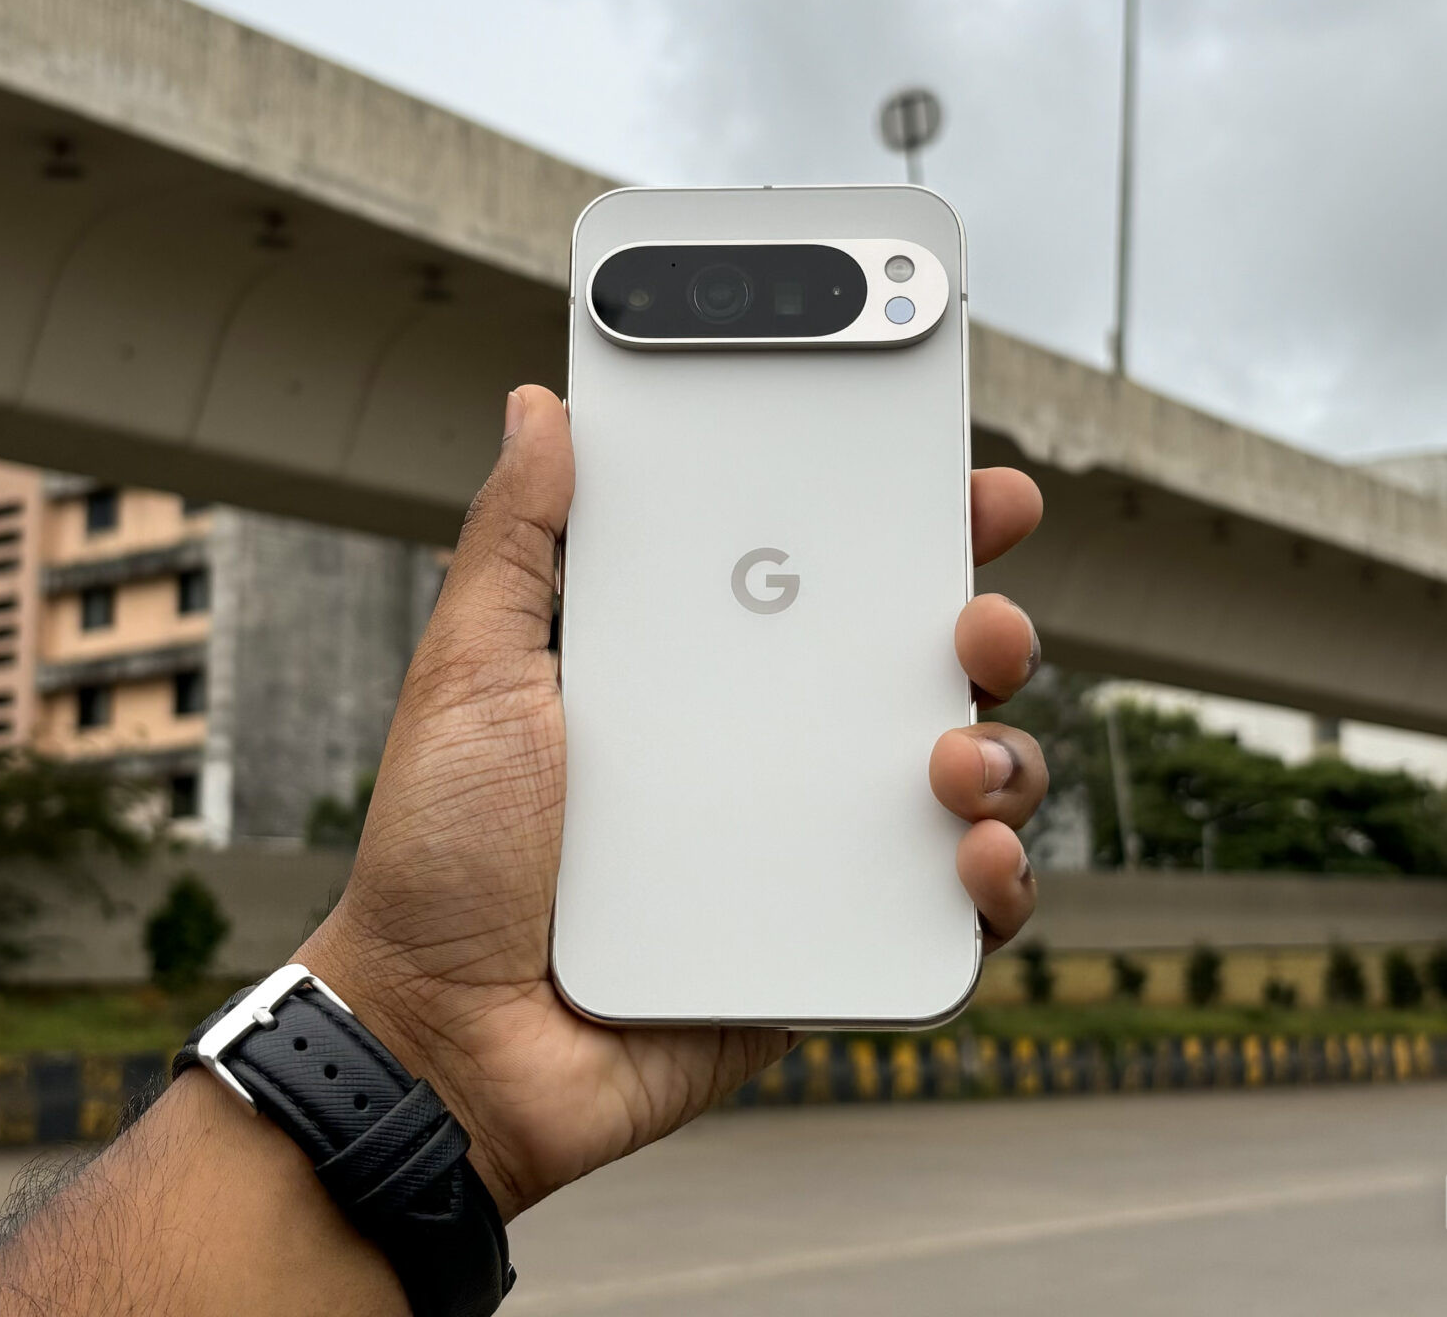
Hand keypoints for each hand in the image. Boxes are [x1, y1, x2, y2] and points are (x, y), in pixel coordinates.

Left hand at [297, 385, 1047, 1219]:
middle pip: (925, 668)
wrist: (444, 1041)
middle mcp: (770, 748)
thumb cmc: (442, 856)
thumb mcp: (471, 674)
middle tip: (978, 622)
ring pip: (968, 780)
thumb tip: (541, 405)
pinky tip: (973, 856)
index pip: (824, 575)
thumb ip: (516, 541)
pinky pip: (955, 913)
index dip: (908, 524)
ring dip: (1004, 752)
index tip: (969, 485)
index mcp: (697, 671)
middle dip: (988, 624)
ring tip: (953, 759)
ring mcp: (812, 850)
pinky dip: (999, 879)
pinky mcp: (834, 947)